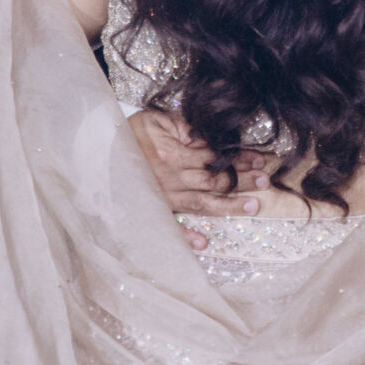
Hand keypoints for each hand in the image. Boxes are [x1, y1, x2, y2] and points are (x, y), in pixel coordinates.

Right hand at [127, 109, 268, 248]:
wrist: (98, 148)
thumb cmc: (132, 131)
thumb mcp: (159, 120)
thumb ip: (187, 129)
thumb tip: (215, 139)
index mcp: (171, 152)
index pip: (214, 156)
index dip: (239, 157)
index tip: (261, 159)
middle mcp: (168, 177)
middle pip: (212, 180)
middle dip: (241, 180)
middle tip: (265, 181)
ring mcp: (160, 196)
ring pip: (200, 204)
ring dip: (228, 206)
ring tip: (253, 207)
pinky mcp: (151, 210)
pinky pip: (169, 226)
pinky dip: (184, 237)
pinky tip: (203, 244)